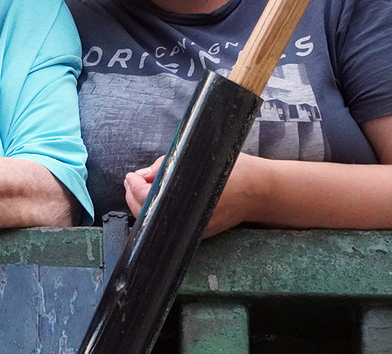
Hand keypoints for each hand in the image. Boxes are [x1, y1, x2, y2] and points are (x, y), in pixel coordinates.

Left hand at [124, 155, 246, 238]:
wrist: (260, 190)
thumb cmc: (233, 170)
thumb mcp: (197, 157)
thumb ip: (166, 166)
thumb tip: (142, 175)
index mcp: (187, 197)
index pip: (146, 198)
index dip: (134, 186)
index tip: (131, 176)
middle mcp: (188, 219)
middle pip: (146, 215)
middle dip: (134, 197)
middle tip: (132, 181)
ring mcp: (193, 230)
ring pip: (157, 223)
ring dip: (145, 206)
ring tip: (142, 188)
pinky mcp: (198, 235)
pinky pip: (170, 226)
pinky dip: (159, 213)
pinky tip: (157, 200)